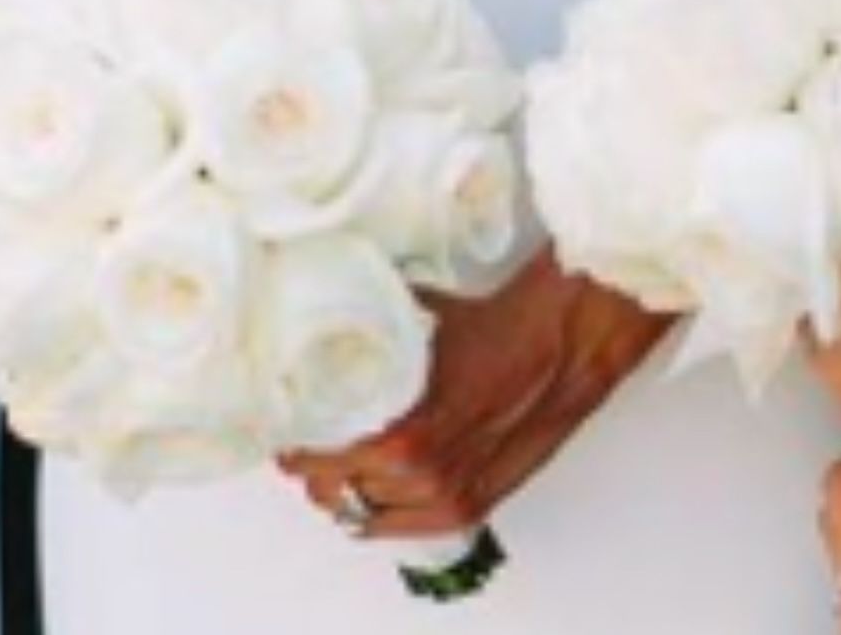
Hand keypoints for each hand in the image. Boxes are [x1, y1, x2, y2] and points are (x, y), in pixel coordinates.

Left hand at [280, 250, 670, 537]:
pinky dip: (374, 510)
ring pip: (359, 511)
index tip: (286, 418)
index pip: (313, 457)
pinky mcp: (468, 508)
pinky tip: (367, 486)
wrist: (554, 347)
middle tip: (305, 436)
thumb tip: (316, 313)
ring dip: (341, 486)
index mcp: (400, 434)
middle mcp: (418, 476)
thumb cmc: (488, 330)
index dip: (292, 436)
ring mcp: (443, 498)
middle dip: (312, 461)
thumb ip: (361, 330)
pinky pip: (395, 527)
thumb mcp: (408, 320)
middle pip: (329, 489)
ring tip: (334, 458)